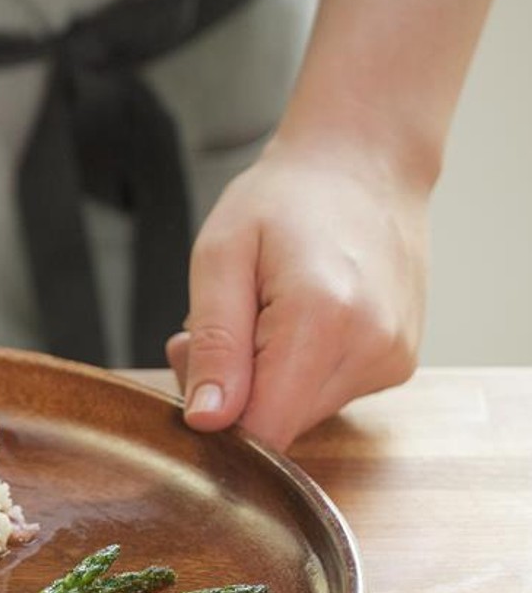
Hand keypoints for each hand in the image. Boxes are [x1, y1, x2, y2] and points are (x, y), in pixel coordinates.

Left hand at [166, 140, 426, 451]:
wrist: (363, 162)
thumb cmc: (283, 200)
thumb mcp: (221, 257)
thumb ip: (214, 344)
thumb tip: (207, 421)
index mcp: (323, 322)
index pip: (262, 430)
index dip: (215, 415)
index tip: (194, 363)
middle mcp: (371, 350)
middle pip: (278, 425)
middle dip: (233, 392)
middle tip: (215, 327)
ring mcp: (392, 360)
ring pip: (301, 413)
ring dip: (263, 380)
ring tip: (256, 313)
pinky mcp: (398, 363)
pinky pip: (326, 394)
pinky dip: (296, 371)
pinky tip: (292, 320)